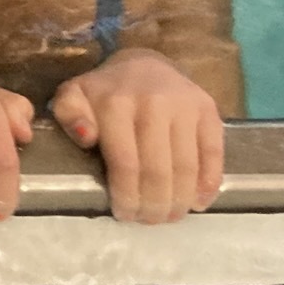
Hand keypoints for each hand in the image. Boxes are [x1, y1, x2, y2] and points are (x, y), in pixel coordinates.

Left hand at [51, 48, 224, 223]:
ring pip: (187, 166)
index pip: (125, 163)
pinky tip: (198, 202)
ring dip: (179, 200)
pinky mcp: (208, 109)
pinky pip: (213, 153)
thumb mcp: (72, 97)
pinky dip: (208, 183)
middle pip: (158, 170)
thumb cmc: (103, 92)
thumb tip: (85, 138)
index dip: (127, 196)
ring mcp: (185, 106)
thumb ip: (70, 116)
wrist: (143, 63)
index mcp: (116, 104)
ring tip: (169, 216)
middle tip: (149, 221)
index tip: (125, 215)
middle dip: (154, 205)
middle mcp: (154, 103)